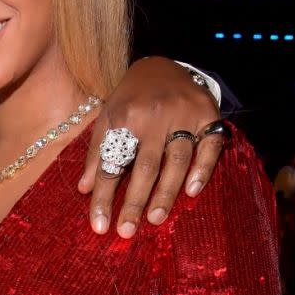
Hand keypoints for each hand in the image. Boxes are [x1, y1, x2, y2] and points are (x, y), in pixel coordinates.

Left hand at [79, 57, 223, 236]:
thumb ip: (97, 152)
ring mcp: (184, 114)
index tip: (99, 226)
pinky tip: (192, 192)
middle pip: (145, 166)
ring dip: (167, 192)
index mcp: (125, 116)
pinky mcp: (209, 115)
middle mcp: (154, 116)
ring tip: (155, 219)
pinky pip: (210, 146)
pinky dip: (202, 169)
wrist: (163, 63)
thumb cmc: (130, 98)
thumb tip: (84, 189)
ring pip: (177, 160)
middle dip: (134, 202)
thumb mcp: (107, 117)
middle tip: (127, 231)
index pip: (112, 164)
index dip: (104, 197)